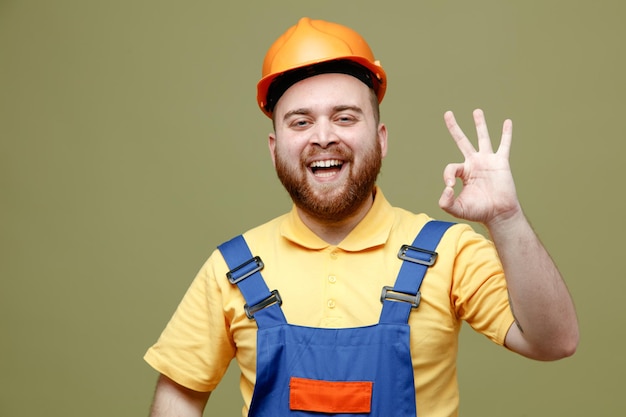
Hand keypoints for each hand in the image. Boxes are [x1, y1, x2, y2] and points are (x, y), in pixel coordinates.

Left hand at [438, 109, 521, 225]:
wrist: (498, 214)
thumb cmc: (478, 212)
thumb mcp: (457, 209)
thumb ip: (446, 202)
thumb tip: (447, 188)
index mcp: (463, 173)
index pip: (451, 168)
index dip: (448, 176)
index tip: (451, 187)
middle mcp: (474, 163)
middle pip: (462, 141)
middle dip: (454, 127)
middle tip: (447, 113)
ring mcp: (487, 161)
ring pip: (482, 138)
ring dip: (479, 124)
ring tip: (476, 111)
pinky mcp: (501, 162)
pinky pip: (504, 145)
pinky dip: (506, 134)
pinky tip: (507, 122)